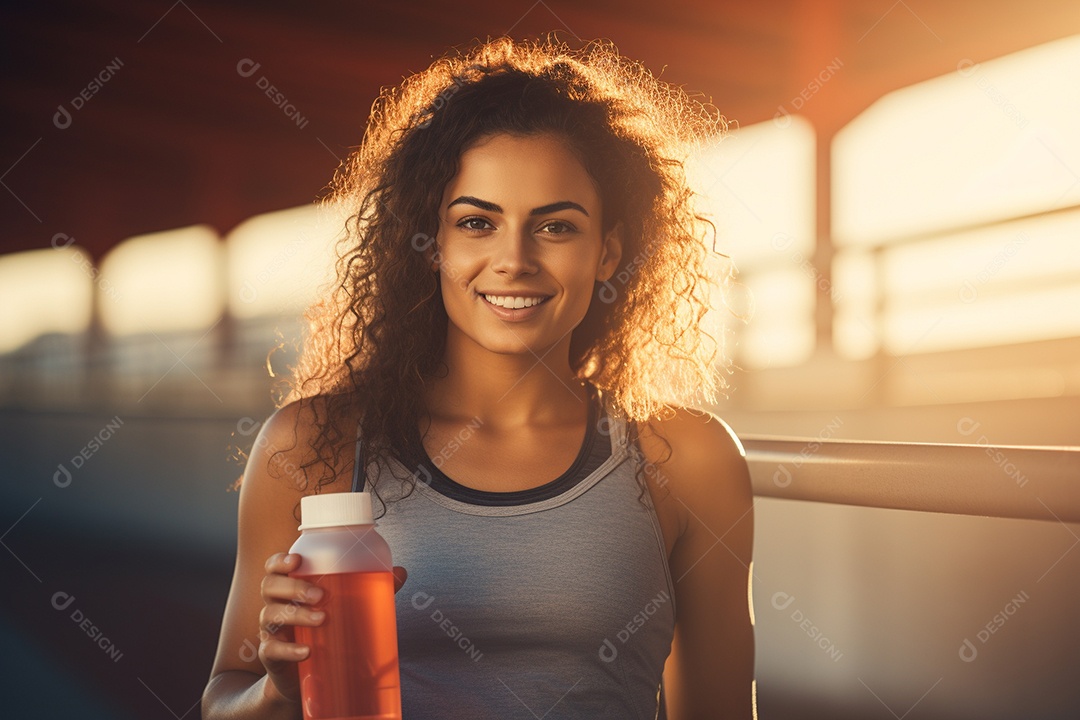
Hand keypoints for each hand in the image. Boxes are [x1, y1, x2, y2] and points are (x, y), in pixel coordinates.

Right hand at [257, 552, 407, 703]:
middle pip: (270, 587)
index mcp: (290, 588)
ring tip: (322, 618)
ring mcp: (270, 631)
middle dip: (294, 587)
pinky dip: (289, 649)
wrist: (307, 674)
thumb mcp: (345, 607)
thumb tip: (401, 572)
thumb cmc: (325, 630)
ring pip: (270, 615)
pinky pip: (272, 650)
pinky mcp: (271, 656)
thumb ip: (371, 588)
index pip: (273, 568)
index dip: (279, 561)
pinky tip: (306, 651)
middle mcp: (275, 605)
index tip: (296, 560)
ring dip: (296, 614)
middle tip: (320, 594)